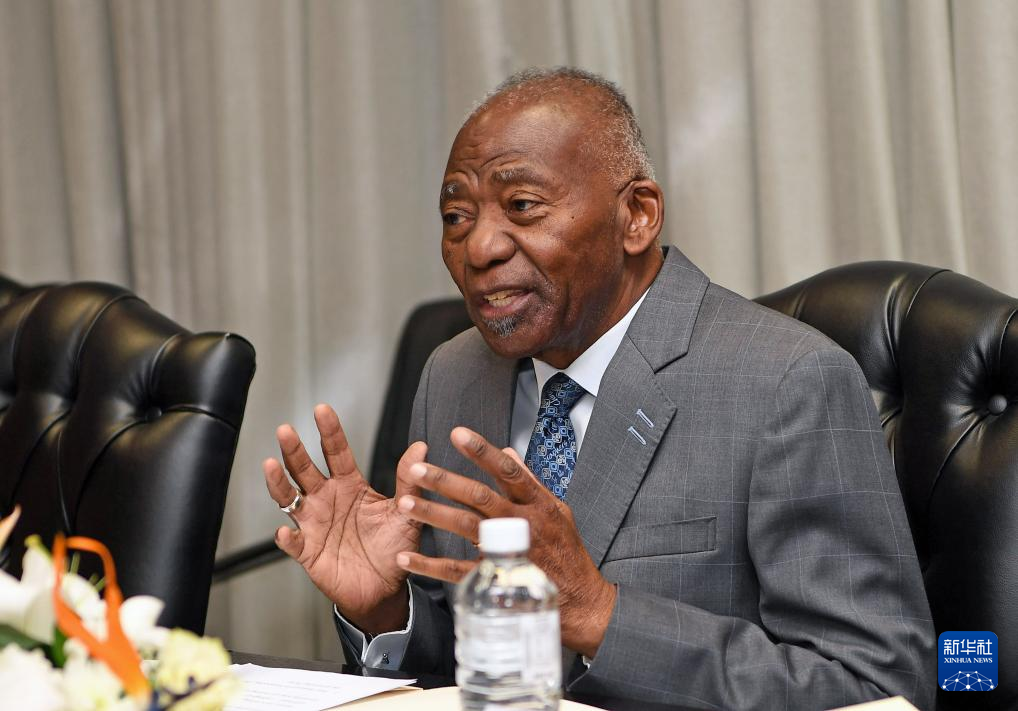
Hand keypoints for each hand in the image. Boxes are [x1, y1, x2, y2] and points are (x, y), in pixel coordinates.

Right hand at [263, 404, 425, 633]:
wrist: (385, 588)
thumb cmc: (394, 547)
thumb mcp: (406, 512)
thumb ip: (410, 480)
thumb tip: (421, 447)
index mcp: (350, 485)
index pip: (336, 452)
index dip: (329, 431)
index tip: (322, 409)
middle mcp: (327, 499)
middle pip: (305, 469)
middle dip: (294, 450)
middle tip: (285, 430)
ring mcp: (314, 524)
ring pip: (289, 499)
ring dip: (278, 483)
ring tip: (271, 464)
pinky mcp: (308, 552)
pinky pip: (293, 544)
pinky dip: (287, 538)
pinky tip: (284, 532)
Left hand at [394, 427, 616, 657]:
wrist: (582, 602)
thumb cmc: (568, 553)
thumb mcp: (558, 510)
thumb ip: (530, 481)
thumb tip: (508, 451)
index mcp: (538, 504)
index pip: (508, 470)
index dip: (482, 451)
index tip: (458, 434)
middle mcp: (523, 524)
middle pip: (479, 496)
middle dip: (446, 481)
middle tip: (417, 469)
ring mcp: (509, 552)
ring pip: (465, 527)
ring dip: (433, 514)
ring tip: (405, 504)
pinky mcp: (497, 580)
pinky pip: (458, 571)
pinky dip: (431, 565)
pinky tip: (408, 557)